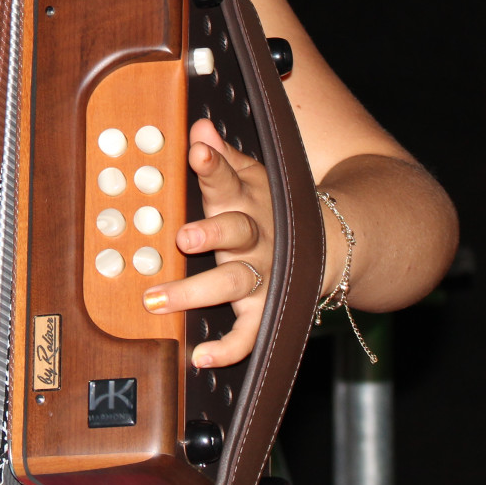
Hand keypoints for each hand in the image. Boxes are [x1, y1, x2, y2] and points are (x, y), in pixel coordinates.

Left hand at [140, 119, 275, 368]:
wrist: (327, 246)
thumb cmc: (267, 209)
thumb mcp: (249, 177)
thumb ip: (221, 158)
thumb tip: (199, 128)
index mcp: (246, 201)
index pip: (227, 178)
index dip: (213, 164)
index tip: (197, 151)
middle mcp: (256, 238)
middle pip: (234, 233)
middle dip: (209, 234)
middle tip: (181, 237)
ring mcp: (263, 276)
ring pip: (233, 282)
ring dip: (196, 292)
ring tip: (158, 299)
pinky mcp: (266, 310)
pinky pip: (249, 334)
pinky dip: (229, 349)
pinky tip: (202, 356)